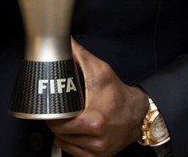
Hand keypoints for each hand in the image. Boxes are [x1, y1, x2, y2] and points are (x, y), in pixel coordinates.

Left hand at [49, 39, 148, 156]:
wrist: (137, 112)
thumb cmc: (117, 93)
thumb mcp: (100, 70)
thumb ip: (80, 55)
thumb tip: (64, 41)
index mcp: (94, 120)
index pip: (59, 124)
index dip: (50, 115)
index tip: (49, 107)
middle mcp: (97, 138)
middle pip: (60, 134)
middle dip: (54, 122)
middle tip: (54, 112)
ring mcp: (98, 150)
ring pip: (66, 144)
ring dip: (61, 134)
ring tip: (62, 121)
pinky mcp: (99, 156)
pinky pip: (75, 154)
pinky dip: (70, 144)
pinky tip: (70, 134)